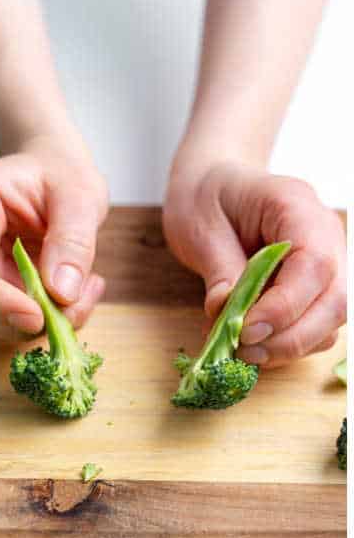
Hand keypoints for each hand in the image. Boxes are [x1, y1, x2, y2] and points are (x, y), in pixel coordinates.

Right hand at [0, 137, 108, 341]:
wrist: (53, 177)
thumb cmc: (60, 174)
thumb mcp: (79, 194)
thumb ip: (73, 239)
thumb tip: (62, 292)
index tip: (36, 317)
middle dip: (12, 320)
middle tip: (72, 308)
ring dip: (30, 326)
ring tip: (82, 293)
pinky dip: (37, 324)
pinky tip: (71, 299)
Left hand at [163, 159, 345, 367]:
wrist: (212, 186)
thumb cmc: (207, 199)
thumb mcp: (200, 228)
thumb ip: (220, 270)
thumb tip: (227, 312)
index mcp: (297, 208)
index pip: (314, 265)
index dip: (286, 306)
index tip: (247, 331)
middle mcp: (324, 235)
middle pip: (336, 299)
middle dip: (291, 336)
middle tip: (243, 350)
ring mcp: (326, 261)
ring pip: (332, 318)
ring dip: (290, 346)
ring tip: (243, 352)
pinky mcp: (313, 286)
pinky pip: (316, 323)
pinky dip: (287, 342)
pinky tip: (251, 346)